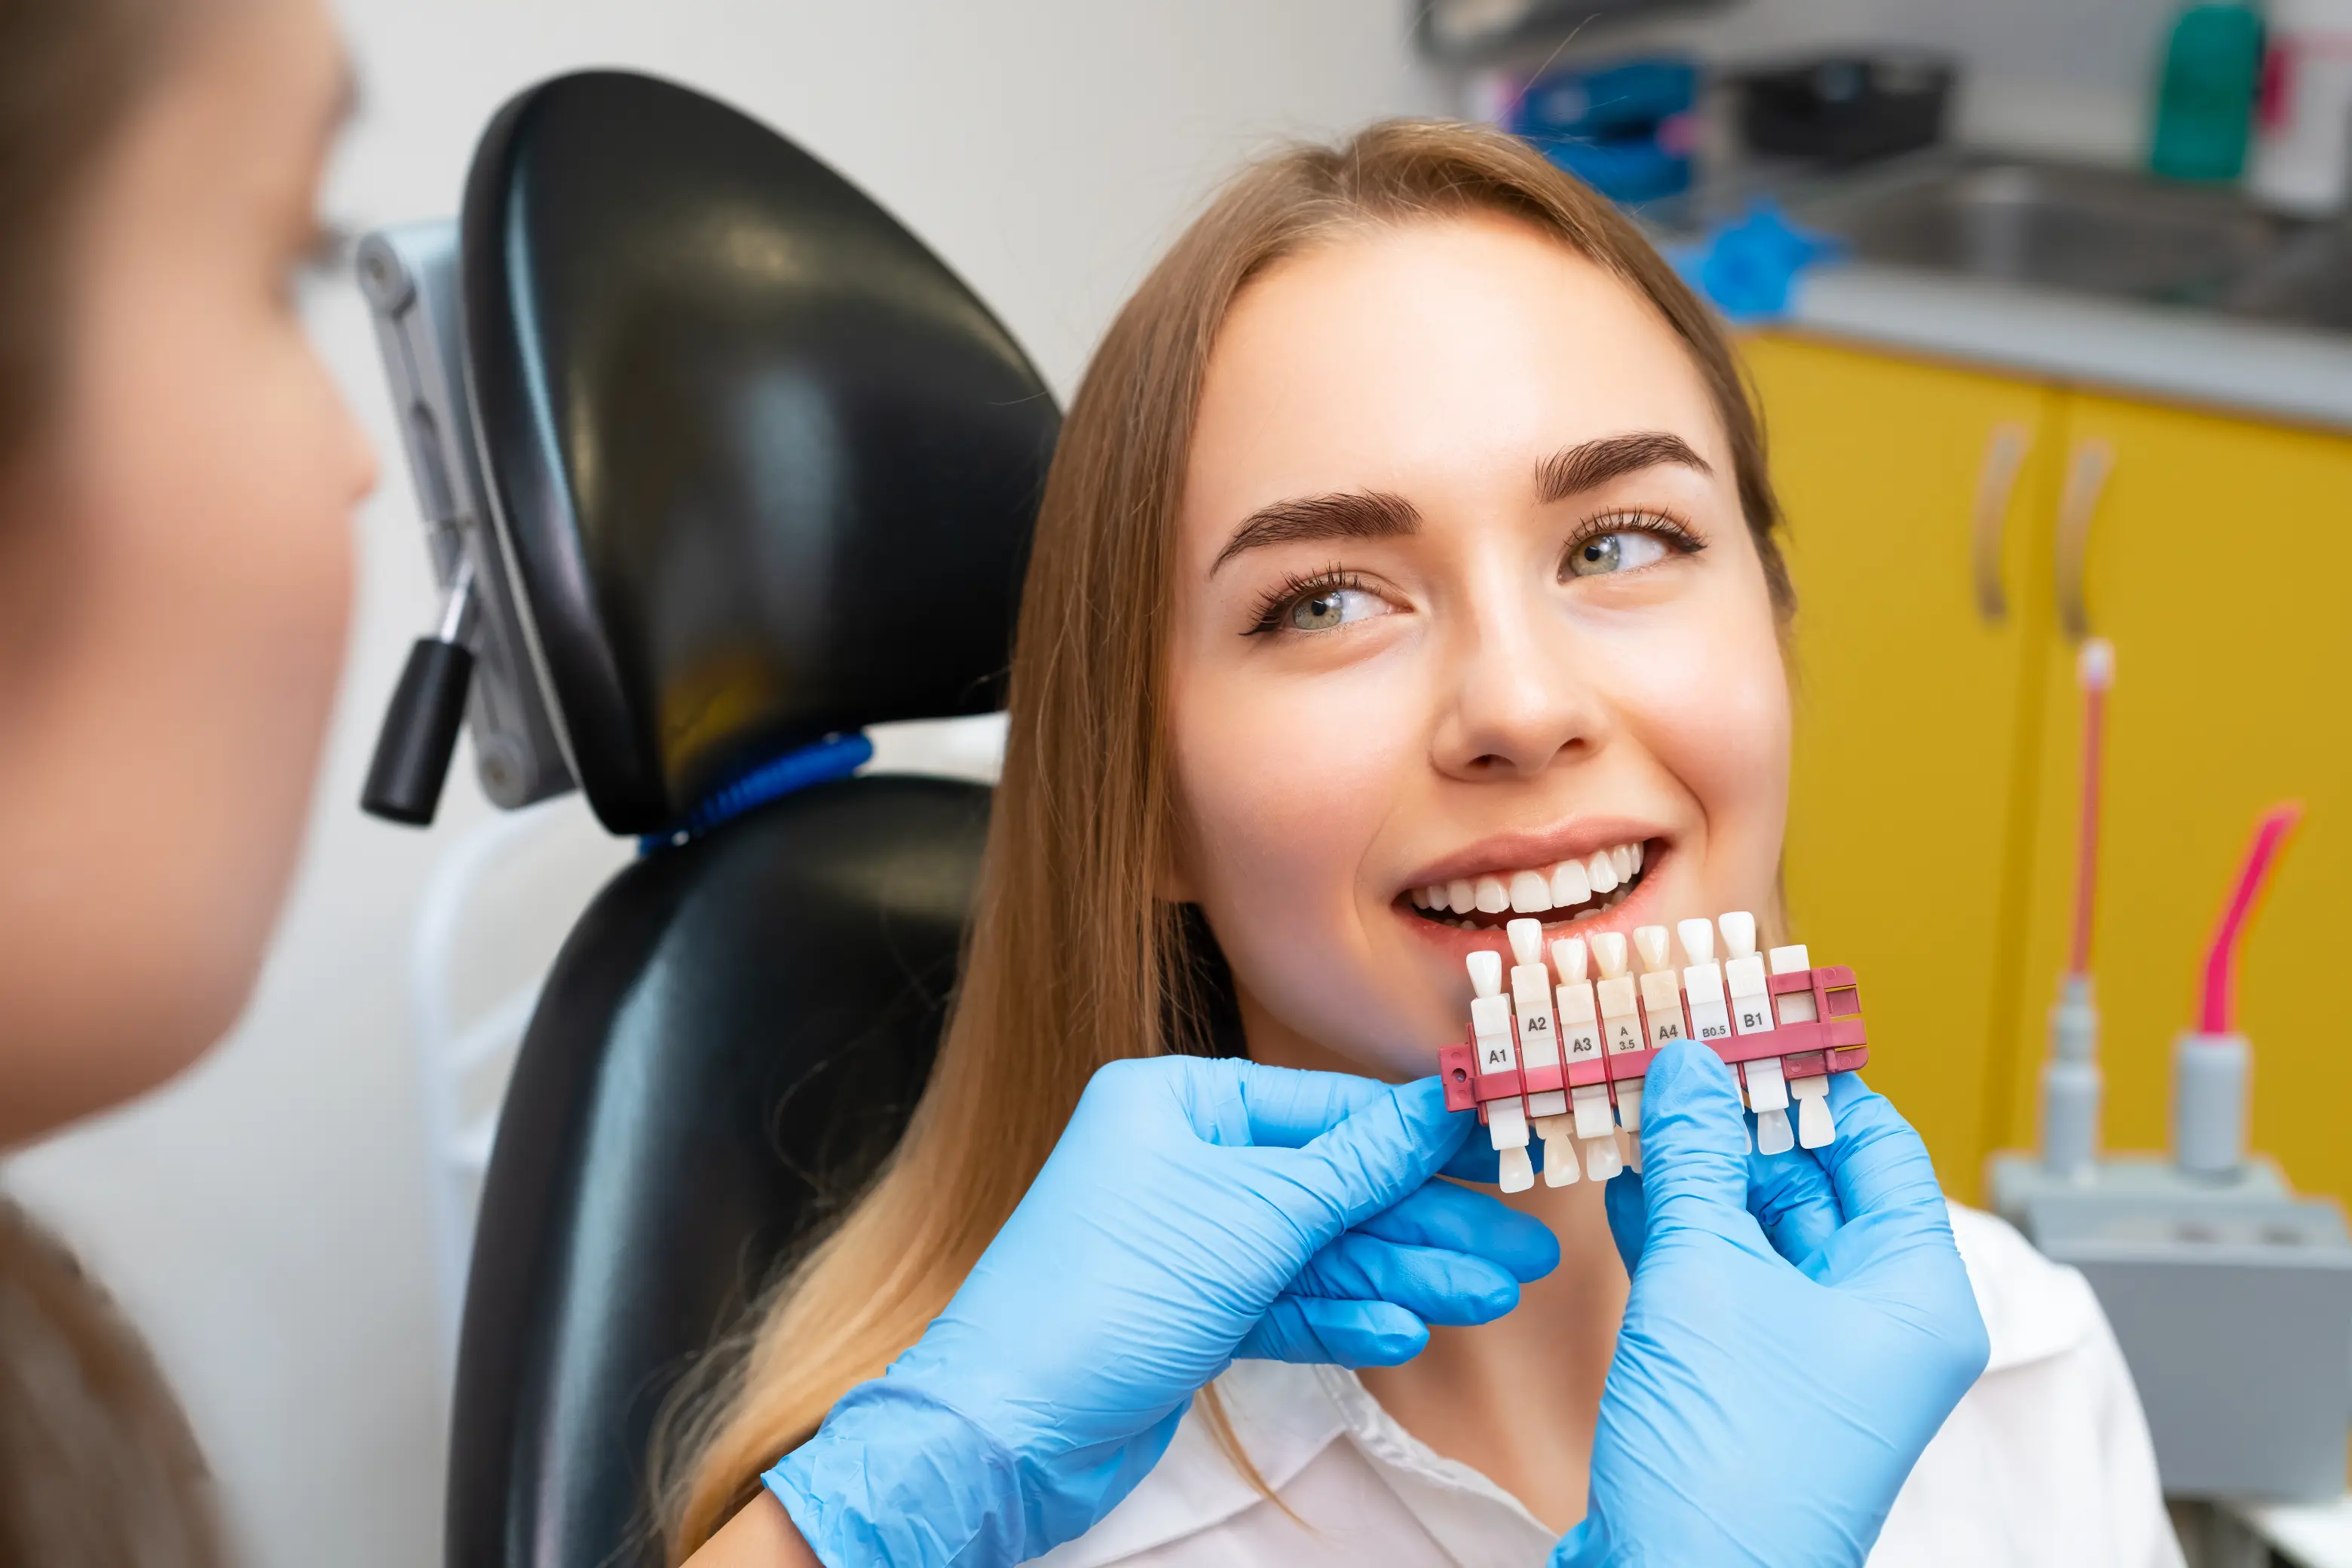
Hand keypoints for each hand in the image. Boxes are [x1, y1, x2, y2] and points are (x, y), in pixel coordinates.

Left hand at [767, 1055, 1556, 1567]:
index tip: (1505, 1143)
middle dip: (1427, 1222)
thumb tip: (1438, 1104)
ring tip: (1490, 1295)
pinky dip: (1344, 1317)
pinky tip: (1406, 1329)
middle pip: (1333, 1185)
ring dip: (1403, 1274)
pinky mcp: (1190, 1315)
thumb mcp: (1252, 1218)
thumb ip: (1354, 1166)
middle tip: (1524, 1250)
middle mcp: (1181, 1161)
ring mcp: (1186, 1242)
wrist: (1006, 1434)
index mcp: (1177, 1103)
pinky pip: (1287, 1304)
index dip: (1420, 1133)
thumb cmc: (1102, 1300)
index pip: (1327, 1107)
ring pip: (1319, 1252)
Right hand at [1556, 1042, 1988, 1567]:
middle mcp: (1874, 1319)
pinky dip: (1669, 1222)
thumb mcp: (1705, 1278)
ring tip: (1630, 1096)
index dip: (1810, 1073)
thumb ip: (1694, 1162)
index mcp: (1913, 1292)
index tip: (1745, 1015)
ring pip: (1751, 1224)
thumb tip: (1690, 1066)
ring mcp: (1807, 1353)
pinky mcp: (1744, 1378)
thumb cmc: (1731, 1462)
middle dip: (1732, 1115)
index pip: (1876, 1143)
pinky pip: (1717, 1273)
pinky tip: (1617, 1172)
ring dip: (1690, 1165)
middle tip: (1668, 1048)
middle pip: (1809, 1178)